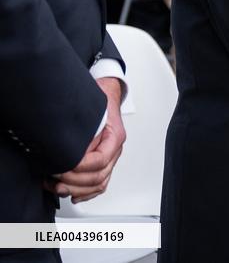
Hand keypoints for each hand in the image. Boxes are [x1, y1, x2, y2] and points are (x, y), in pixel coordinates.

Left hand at [45, 77, 125, 202]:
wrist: (105, 94)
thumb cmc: (98, 101)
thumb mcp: (90, 113)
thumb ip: (82, 134)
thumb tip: (68, 151)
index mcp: (114, 138)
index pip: (99, 161)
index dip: (79, 168)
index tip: (60, 167)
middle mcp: (114, 150)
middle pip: (99, 177)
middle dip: (74, 181)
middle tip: (54, 177)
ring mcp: (110, 157)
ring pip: (99, 183)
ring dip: (77, 189)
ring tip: (57, 187)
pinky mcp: (102, 161)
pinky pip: (99, 183)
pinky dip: (86, 193)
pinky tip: (74, 195)